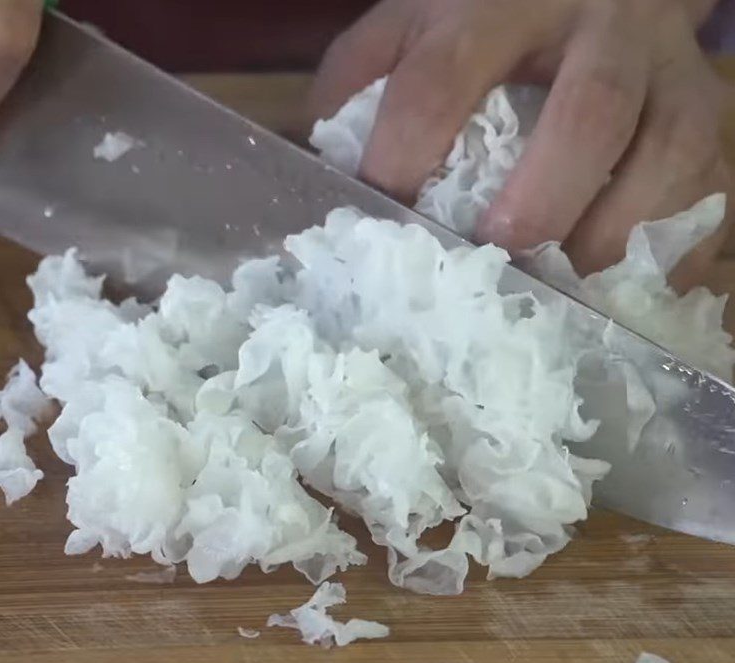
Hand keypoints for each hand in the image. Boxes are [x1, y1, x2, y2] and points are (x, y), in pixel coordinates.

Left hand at [310, 0, 729, 284]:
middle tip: (500, 256)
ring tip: (570, 284)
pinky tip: (633, 284)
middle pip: (588, 111)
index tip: (387, 219)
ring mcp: (666, 70)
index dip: (409, 153)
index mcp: (497, 4)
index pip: (445, 77)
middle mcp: (597, 28)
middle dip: (542, 199)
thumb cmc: (487, 17)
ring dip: (620, 231)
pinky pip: (712, 184)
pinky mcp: (708, 111)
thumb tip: (317, 164)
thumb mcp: (414, 22)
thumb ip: (359, 75)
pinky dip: (678, 246)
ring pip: (672, 150)